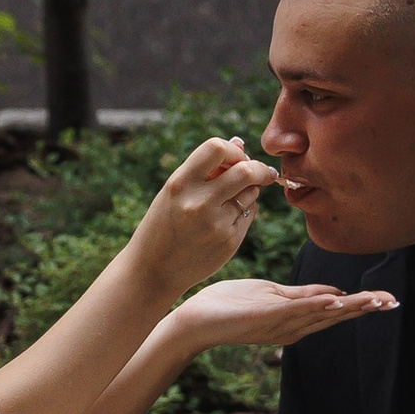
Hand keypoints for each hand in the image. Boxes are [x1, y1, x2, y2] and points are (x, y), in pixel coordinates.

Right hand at [128, 137, 278, 304]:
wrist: (153, 270)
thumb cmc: (163, 224)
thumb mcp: (174, 192)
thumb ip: (205, 169)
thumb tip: (239, 143)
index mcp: (179, 184)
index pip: (216, 148)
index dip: (232, 150)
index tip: (236, 157)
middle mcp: (198, 203)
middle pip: (245, 171)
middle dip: (258, 168)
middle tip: (261, 171)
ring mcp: (216, 224)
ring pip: (251, 193)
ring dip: (250, 190)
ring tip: (232, 198)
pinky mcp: (229, 242)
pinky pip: (249, 214)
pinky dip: (245, 210)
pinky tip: (227, 218)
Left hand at [186, 276, 399, 352]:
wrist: (196, 319)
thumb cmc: (230, 304)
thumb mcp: (272, 294)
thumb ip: (302, 294)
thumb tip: (334, 290)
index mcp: (297, 319)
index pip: (336, 309)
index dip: (362, 304)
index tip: (388, 299)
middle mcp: (294, 327)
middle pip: (336, 315)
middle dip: (365, 308)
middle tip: (392, 302)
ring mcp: (281, 325)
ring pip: (322, 314)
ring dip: (350, 306)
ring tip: (375, 300)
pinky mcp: (266, 318)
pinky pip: (296, 311)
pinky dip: (317, 305)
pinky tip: (336, 299)